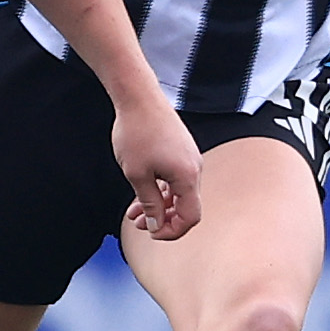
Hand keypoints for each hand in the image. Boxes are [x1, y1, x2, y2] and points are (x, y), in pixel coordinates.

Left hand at [112, 99, 202, 241]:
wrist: (139, 98)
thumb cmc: (136, 133)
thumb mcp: (137, 175)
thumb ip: (150, 203)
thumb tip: (157, 224)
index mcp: (187, 176)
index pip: (191, 217)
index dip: (172, 231)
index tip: (152, 233)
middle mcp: (194, 168)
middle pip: (186, 206)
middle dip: (163, 219)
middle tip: (139, 223)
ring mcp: (189, 158)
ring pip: (179, 193)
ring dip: (159, 205)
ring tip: (135, 212)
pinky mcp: (182, 151)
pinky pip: (176, 178)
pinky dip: (161, 189)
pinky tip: (142, 193)